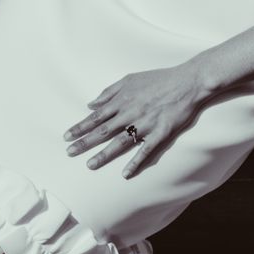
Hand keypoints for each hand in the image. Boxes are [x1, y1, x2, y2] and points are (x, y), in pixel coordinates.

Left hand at [66, 65, 207, 175]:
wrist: (187, 82)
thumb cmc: (158, 79)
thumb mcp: (130, 79)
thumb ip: (109, 92)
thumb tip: (91, 104)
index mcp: (122, 100)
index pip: (96, 116)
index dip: (80, 127)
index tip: (66, 136)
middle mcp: (130, 113)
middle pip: (103, 131)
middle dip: (84, 142)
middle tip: (69, 152)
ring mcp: (145, 124)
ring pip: (120, 142)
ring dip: (104, 155)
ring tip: (90, 165)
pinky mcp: (160, 133)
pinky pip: (146, 150)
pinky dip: (135, 162)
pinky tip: (125, 173)